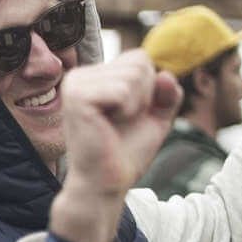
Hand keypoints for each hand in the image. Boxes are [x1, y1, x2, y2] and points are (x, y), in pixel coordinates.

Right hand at [60, 50, 181, 201]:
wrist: (105, 182)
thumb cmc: (124, 153)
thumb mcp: (155, 117)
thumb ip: (167, 93)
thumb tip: (165, 74)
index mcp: (92, 77)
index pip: (139, 58)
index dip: (148, 89)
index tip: (128, 115)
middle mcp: (79, 76)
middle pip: (139, 62)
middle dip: (144, 95)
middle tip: (122, 122)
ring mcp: (75, 85)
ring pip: (134, 74)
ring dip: (135, 105)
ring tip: (115, 124)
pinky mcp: (77, 98)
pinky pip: (122, 90)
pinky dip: (126, 110)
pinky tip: (108, 125)